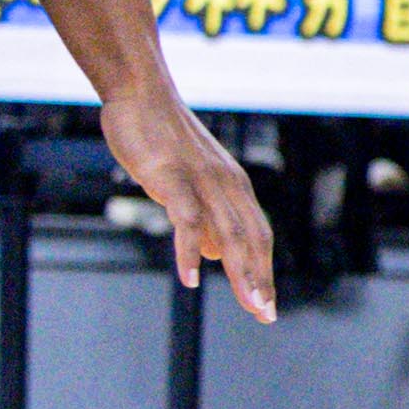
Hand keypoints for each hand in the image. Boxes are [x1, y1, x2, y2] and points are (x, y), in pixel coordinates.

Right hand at [102, 92, 280, 321]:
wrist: (142, 93)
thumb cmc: (163, 138)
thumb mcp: (193, 180)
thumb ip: (209, 215)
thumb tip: (221, 254)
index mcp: (234, 185)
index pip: (258, 235)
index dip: (264, 270)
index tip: (266, 304)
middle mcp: (227, 184)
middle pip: (252, 239)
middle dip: (260, 280)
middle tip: (266, 315)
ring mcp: (202, 181)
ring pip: (229, 234)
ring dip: (242, 273)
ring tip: (249, 305)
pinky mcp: (173, 178)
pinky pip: (187, 220)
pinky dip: (190, 251)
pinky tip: (191, 278)